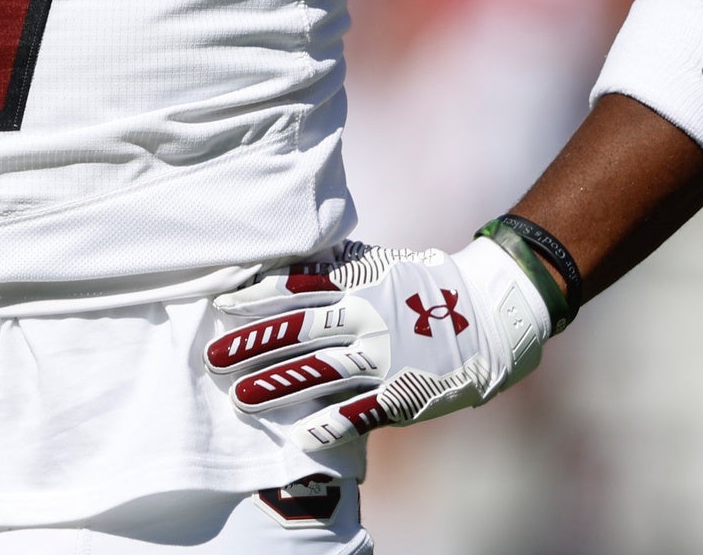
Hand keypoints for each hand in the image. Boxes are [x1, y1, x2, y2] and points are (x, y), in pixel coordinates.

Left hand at [204, 239, 550, 448]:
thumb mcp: (379, 266)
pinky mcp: (403, 393)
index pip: (296, 290)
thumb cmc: (426, 285)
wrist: (489, 311)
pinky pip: (361, 412)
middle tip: (214, 359)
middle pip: (297, 333)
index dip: (257, 300)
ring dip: (277, 387)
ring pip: (321, 374)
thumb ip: (336, 270)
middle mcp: (366, 320)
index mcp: (358, 287)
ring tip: (242, 399)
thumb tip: (289, 270)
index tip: (223, 308)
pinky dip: (330, 424)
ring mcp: (384, 358)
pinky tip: (300, 437)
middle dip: (252, 347)